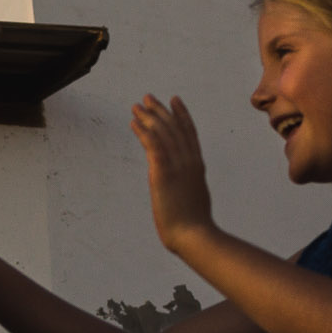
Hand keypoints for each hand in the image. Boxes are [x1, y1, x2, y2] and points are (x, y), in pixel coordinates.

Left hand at [131, 95, 213, 253]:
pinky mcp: (163, 172)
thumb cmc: (194, 225)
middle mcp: (189, 160)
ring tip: (136, 106)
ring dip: (148, 116)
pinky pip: (153, 144)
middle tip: (148, 97)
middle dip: (161, 110)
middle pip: (174, 127)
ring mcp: (177, 165)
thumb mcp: (195, 198)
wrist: (194, 235)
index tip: (174, 100)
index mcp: (197, 166)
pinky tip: (134, 123)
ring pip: (162, 132)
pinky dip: (143, 131)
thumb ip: (189, 187)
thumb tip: (185, 188)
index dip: (181, 114)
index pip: (189, 132)